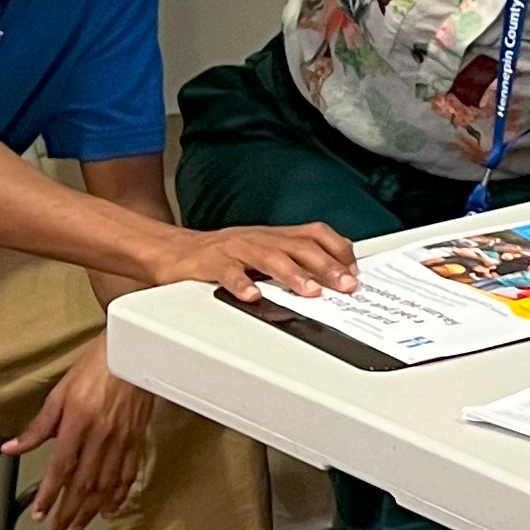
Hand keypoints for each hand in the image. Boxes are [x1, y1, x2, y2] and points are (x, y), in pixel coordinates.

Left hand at [3, 337, 153, 529]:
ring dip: (91, 508)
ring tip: (79, 524)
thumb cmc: (96, 366)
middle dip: (68, 510)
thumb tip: (12, 447)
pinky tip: (110, 506)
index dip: (49, 494)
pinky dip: (120, 493)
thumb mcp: (60, 393)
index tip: (40, 512)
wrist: (132, 352)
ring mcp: (122, 438)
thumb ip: (38, 426)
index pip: (61, 468)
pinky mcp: (137, 438)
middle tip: (56, 529)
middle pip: (84, 483)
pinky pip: (129, 472)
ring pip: (106, 483)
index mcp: (79, 423)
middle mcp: (101, 435)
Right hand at [153, 222, 359, 301]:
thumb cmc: (223, 255)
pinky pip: (227, 272)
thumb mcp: (263, 251)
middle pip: (299, 246)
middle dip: (325, 266)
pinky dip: (240, 283)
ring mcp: (235, 249)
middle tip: (344, 285)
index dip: (337, 249)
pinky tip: (252, 296)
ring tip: (310, 291)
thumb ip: (293, 259)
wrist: (174, 251)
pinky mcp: (210, 263)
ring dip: (292, 274)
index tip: (354, 270)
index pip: (315, 233)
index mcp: (274, 236)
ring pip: (268, 257)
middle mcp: (259, 238)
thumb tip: (332, 273)